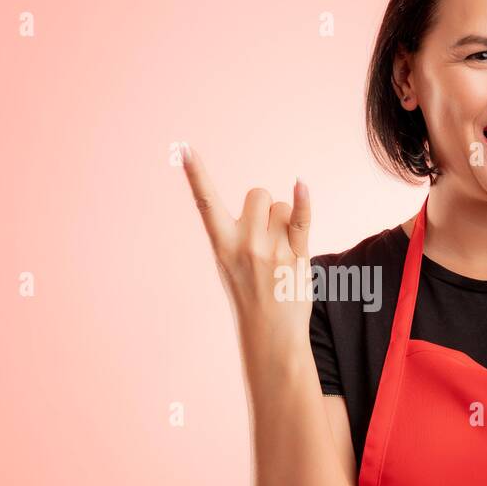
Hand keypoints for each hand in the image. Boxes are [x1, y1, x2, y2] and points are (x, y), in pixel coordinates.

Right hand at [179, 142, 312, 343]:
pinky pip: (302, 219)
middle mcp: (244, 244)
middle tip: (266, 238)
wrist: (269, 336)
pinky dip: (304, 200)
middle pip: (258, 194)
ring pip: (283, 206)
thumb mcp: (230, 265)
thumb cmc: (250, 297)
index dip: (194, 173)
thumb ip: (239, 233)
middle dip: (264, 206)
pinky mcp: (297, 256)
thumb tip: (267, 202)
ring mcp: (271, 250)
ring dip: (286, 221)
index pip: (205, 202)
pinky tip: (301, 184)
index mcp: (222, 245)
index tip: (182, 148)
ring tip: (282, 252)